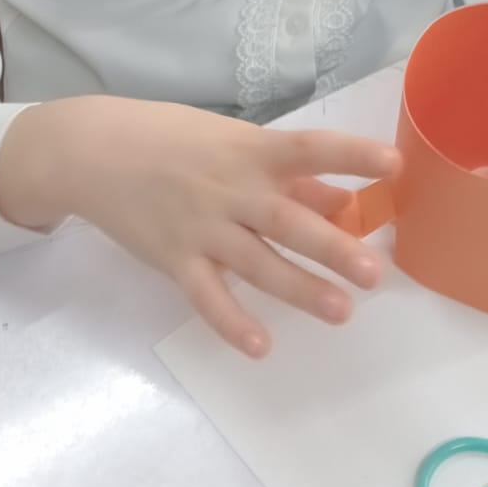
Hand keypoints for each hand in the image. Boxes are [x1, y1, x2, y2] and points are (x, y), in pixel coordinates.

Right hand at [0, 96, 399, 355]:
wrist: (92, 151)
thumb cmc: (172, 138)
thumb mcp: (234, 142)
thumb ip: (290, 175)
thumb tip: (348, 200)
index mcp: (251, 151)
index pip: (310, 149)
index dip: (352, 155)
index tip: (394, 166)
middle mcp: (231, 189)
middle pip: (289, 221)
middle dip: (333, 248)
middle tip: (375, 272)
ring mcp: (202, 227)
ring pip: (258, 264)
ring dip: (301, 290)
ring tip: (342, 312)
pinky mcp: (174, 259)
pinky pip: (207, 297)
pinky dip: (232, 324)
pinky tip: (261, 347)